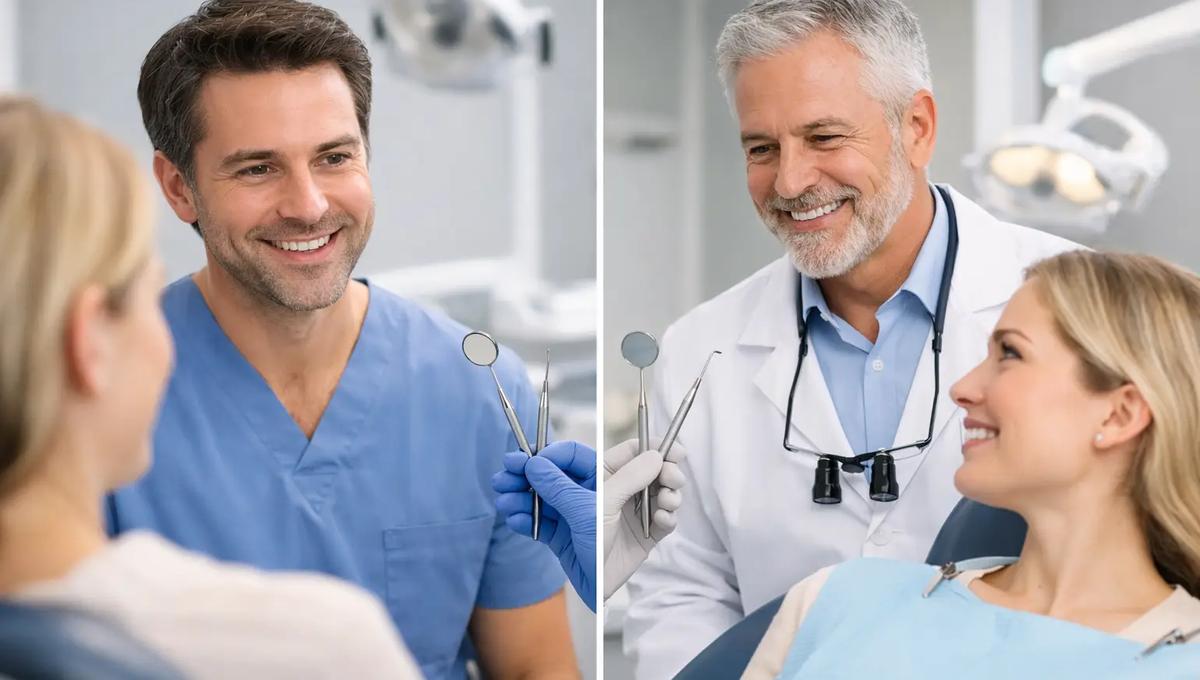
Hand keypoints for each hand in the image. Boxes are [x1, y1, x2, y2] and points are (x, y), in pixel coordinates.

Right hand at [491, 441, 596, 610]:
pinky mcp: (561, 536)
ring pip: (541, 497)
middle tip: (503, 475)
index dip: (551, 454)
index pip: (575, 455)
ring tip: (504, 501)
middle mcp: (590, 494)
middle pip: (553, 473)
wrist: (606, 597)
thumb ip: (564, 485)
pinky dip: (524, 519)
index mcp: (607, 480)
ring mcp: (574, 515)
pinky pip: (538, 522)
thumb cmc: (613, 553)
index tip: (528, 460)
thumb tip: (540, 461)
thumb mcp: (594, 512)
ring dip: (519, 496)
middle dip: (526, 474)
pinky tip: (514, 520)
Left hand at [602, 439, 686, 599]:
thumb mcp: (595, 507)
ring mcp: (633, 512)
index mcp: (598, 478)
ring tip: (666, 501)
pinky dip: (669, 516)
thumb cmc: (582, 548)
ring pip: (662, 490)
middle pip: (650, 467)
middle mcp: (616, 492)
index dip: (648, 446)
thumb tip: (652, 453)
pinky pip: (666, 518)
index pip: (626, 451)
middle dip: (666, 469)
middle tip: (673, 476)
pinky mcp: (646, 533)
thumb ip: (624, 478)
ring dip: (670, 493)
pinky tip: (663, 519)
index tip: (670, 449)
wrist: (591, 589)